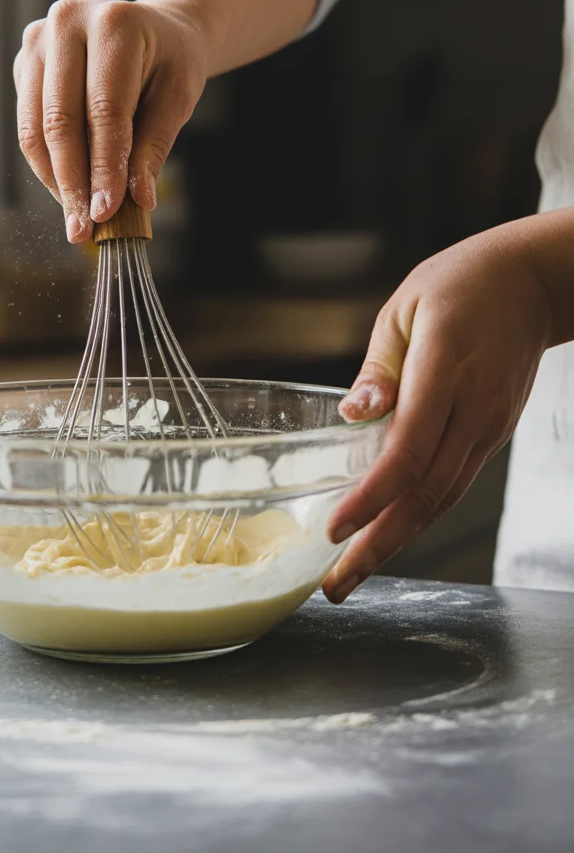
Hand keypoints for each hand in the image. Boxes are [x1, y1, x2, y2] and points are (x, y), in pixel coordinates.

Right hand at [13, 0, 207, 242]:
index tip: (107, 212)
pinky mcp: (23, 64)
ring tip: (76, 219)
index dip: (104, 167)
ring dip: (55, 181)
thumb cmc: (170, 61)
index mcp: (114, 25)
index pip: (104, 110)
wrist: (152, 29)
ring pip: (35, 129)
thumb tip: (138, 199)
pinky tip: (69, 191)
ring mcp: (37, 43)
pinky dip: (48, 166)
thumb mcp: (178, 97)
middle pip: (61, 121)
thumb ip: (154, 145)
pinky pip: (28, 127)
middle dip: (73, 183)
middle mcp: (66, 24)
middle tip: (84, 229)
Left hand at [322, 223, 553, 603]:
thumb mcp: (405, 309)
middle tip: (335, 585)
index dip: (371, 497)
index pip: (407, 450)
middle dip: (378, 545)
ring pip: (443, 499)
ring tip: (352, 572)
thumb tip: (352, 416)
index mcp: (444, 370)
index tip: (335, 530)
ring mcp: (488, 426)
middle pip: (426, 493)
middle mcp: (472, 409)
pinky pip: (454, 484)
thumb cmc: (460, 286)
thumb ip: (378, 368)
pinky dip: (420, 516)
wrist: (533, 283)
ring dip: (397, 541)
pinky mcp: (492, 433)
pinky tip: (388, 533)